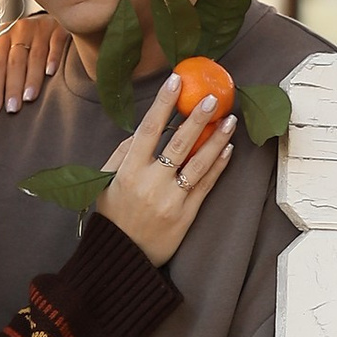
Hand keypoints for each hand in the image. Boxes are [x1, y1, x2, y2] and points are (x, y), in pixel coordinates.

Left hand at [0, 13, 71, 112]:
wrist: (51, 17)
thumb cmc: (25, 43)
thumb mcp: (6, 50)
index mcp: (2, 37)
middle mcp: (20, 30)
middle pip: (14, 61)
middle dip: (12, 86)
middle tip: (12, 108)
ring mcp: (40, 28)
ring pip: (35, 55)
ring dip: (32, 78)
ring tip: (29, 98)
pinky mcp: (59, 28)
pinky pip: (56, 43)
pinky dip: (53, 58)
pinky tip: (50, 73)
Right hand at [97, 72, 235, 266]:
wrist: (122, 256)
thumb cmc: (112, 215)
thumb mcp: (105, 182)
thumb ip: (122, 154)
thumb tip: (145, 129)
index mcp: (128, 171)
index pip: (148, 130)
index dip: (163, 104)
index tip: (176, 81)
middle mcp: (151, 183)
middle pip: (179, 143)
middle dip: (198, 118)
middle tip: (214, 98)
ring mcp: (171, 199)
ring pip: (198, 163)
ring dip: (216, 139)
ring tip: (230, 120)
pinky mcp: (187, 214)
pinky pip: (206, 184)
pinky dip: (219, 165)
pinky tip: (228, 148)